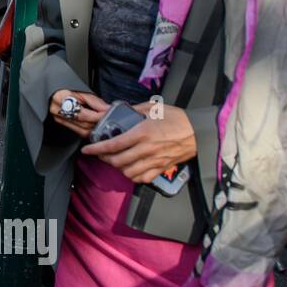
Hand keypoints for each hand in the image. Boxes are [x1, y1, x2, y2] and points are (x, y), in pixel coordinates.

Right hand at [47, 88, 109, 138]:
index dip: (98, 115)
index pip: (83, 114)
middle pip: (84, 124)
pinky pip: (79, 131)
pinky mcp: (62, 123)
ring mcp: (58, 119)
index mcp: (61, 99)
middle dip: (99, 122)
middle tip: (110, 118)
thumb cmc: (64, 87)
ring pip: (82, 131)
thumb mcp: (80, 89)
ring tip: (103, 120)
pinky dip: (89, 129)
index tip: (109, 113)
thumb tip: (107, 109)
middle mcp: (57, 112)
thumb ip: (94, 100)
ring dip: (95, 127)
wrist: (51, 90)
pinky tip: (95, 124)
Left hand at [80, 102, 196, 181]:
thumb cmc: (178, 119)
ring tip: (115, 161)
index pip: (113, 144)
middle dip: (104, 159)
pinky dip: (133, 176)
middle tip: (100, 154)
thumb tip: (121, 111)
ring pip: (128, 172)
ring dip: (118, 168)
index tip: (87, 150)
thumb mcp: (154, 108)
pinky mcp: (162, 168)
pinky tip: (130, 169)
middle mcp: (146, 149)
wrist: (199, 132)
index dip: (96, 148)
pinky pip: (142, 178)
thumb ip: (135, 110)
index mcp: (142, 132)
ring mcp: (154, 161)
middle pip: (117, 161)